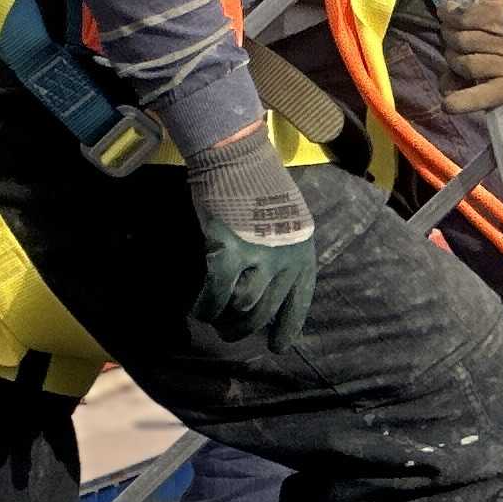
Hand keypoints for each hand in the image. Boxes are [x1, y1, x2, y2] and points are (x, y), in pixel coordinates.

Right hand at [185, 122, 318, 349]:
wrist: (238, 154)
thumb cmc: (259, 184)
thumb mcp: (287, 219)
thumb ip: (283, 251)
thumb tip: (269, 287)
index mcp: (304, 249)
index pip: (300, 300)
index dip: (288, 326)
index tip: (278, 346)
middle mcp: (287, 257)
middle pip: (265, 311)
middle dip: (245, 328)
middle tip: (229, 330)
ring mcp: (260, 256)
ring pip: (242, 309)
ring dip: (224, 320)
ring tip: (214, 320)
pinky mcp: (230, 253)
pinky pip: (216, 296)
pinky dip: (205, 307)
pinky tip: (198, 309)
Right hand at [435, 0, 502, 111]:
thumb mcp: (489, 61)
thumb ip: (466, 79)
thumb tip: (446, 90)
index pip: (495, 94)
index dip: (469, 101)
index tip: (447, 105)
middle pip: (465, 64)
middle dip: (454, 52)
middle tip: (460, 39)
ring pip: (461, 40)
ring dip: (450, 29)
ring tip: (457, 22)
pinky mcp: (501, 6)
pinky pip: (464, 17)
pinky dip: (451, 12)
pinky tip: (451, 7)